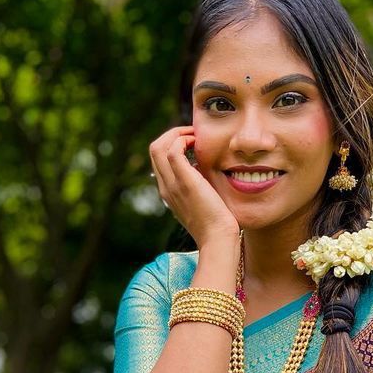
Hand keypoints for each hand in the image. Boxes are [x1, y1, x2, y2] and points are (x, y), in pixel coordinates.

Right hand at [149, 125, 239, 247]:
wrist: (218, 238)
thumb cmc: (217, 223)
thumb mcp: (203, 200)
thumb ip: (199, 185)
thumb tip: (204, 168)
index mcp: (168, 191)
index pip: (159, 159)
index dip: (172, 144)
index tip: (193, 142)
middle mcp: (165, 187)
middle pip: (154, 149)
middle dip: (173, 134)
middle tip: (194, 134)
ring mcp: (172, 185)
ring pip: (158, 146)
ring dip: (177, 134)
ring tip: (195, 136)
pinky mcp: (184, 182)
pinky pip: (173, 150)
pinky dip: (183, 139)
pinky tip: (199, 143)